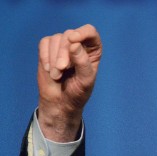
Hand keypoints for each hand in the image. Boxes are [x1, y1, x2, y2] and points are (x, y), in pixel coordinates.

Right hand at [37, 24, 101, 141]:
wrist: (60, 102)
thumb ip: (82, 62)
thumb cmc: (78, 92)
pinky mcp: (48, 49)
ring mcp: (63, 46)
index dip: (82, 33)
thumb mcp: (85, 80)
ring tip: (57, 75)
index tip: (73, 40)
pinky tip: (49, 69)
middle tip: (62, 69)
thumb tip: (74, 43)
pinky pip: (44, 43)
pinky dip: (44, 56)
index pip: (90, 31)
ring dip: (53, 58)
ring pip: (56, 39)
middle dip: (63, 53)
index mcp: (93, 50)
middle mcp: (79, 44)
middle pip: (69, 35)